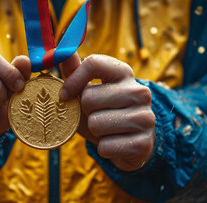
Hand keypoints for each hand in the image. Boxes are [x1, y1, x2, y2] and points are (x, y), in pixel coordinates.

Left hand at [59, 54, 154, 170]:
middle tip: (96, 116)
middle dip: (85, 112)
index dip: (73, 80)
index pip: (93, 63)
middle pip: (89, 98)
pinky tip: (114, 144)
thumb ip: (74, 72)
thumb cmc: (103, 112)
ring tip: (106, 130)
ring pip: (96, 124)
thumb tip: (61, 50)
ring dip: (94, 132)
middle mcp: (139, 91)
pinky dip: (103, 149)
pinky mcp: (144, 143)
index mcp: (124, 73)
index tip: (64, 95)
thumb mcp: (87, 91)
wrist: (129, 144)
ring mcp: (145, 117)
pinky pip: (105, 146)